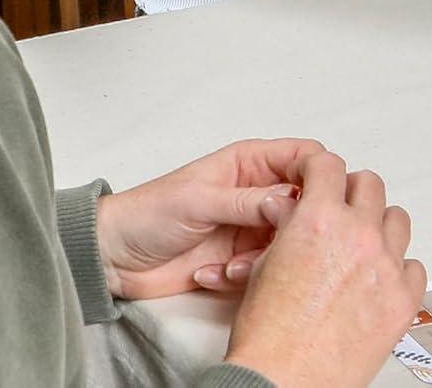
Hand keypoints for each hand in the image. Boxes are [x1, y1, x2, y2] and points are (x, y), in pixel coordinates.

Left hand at [94, 138, 323, 300]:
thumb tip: (294, 197)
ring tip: (230, 266)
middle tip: (273, 240)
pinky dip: (240, 277)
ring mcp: (250, 228)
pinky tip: (209, 274)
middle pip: (304, 203)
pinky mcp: (241, 260)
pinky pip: (263, 269)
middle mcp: (256, 192)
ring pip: (287, 241)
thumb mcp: (199, 199)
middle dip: (292, 226)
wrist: (116, 258)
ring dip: (263, 259)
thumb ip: (248, 199)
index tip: (309, 202)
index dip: (315, 174)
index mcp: (249, 162)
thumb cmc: (149, 213)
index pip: (303, 155)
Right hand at [224, 151, 426, 387]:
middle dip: (352, 192)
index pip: (329, 164)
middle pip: (371, 185)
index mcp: (319, 220)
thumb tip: (293, 208)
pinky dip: (399, 269)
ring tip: (363, 244)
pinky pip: (414, 267)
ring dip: (379, 226)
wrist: (281, 383)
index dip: (320, 168)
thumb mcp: (263, 265)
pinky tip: (380, 278)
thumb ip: (287, 227)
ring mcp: (386, 267)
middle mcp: (358, 236)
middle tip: (342, 207)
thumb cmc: (268, 337)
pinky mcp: (403, 301)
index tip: (320, 174)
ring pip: (398, 220)